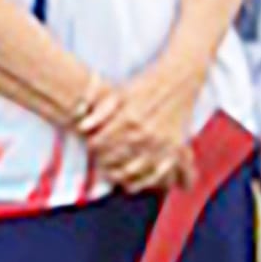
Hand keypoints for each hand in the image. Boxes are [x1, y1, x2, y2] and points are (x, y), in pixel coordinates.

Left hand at [78, 62, 199, 193]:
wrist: (178, 80)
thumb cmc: (146, 85)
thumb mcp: (120, 92)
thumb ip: (101, 110)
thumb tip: (82, 127)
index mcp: (127, 118)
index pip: (99, 143)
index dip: (91, 146)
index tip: (92, 144)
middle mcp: (143, 133)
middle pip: (112, 159)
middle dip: (101, 161)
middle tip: (100, 159)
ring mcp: (159, 143)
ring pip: (131, 171)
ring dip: (117, 174)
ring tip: (113, 172)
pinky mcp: (174, 149)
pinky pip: (155, 174)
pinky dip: (141, 181)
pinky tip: (133, 181)